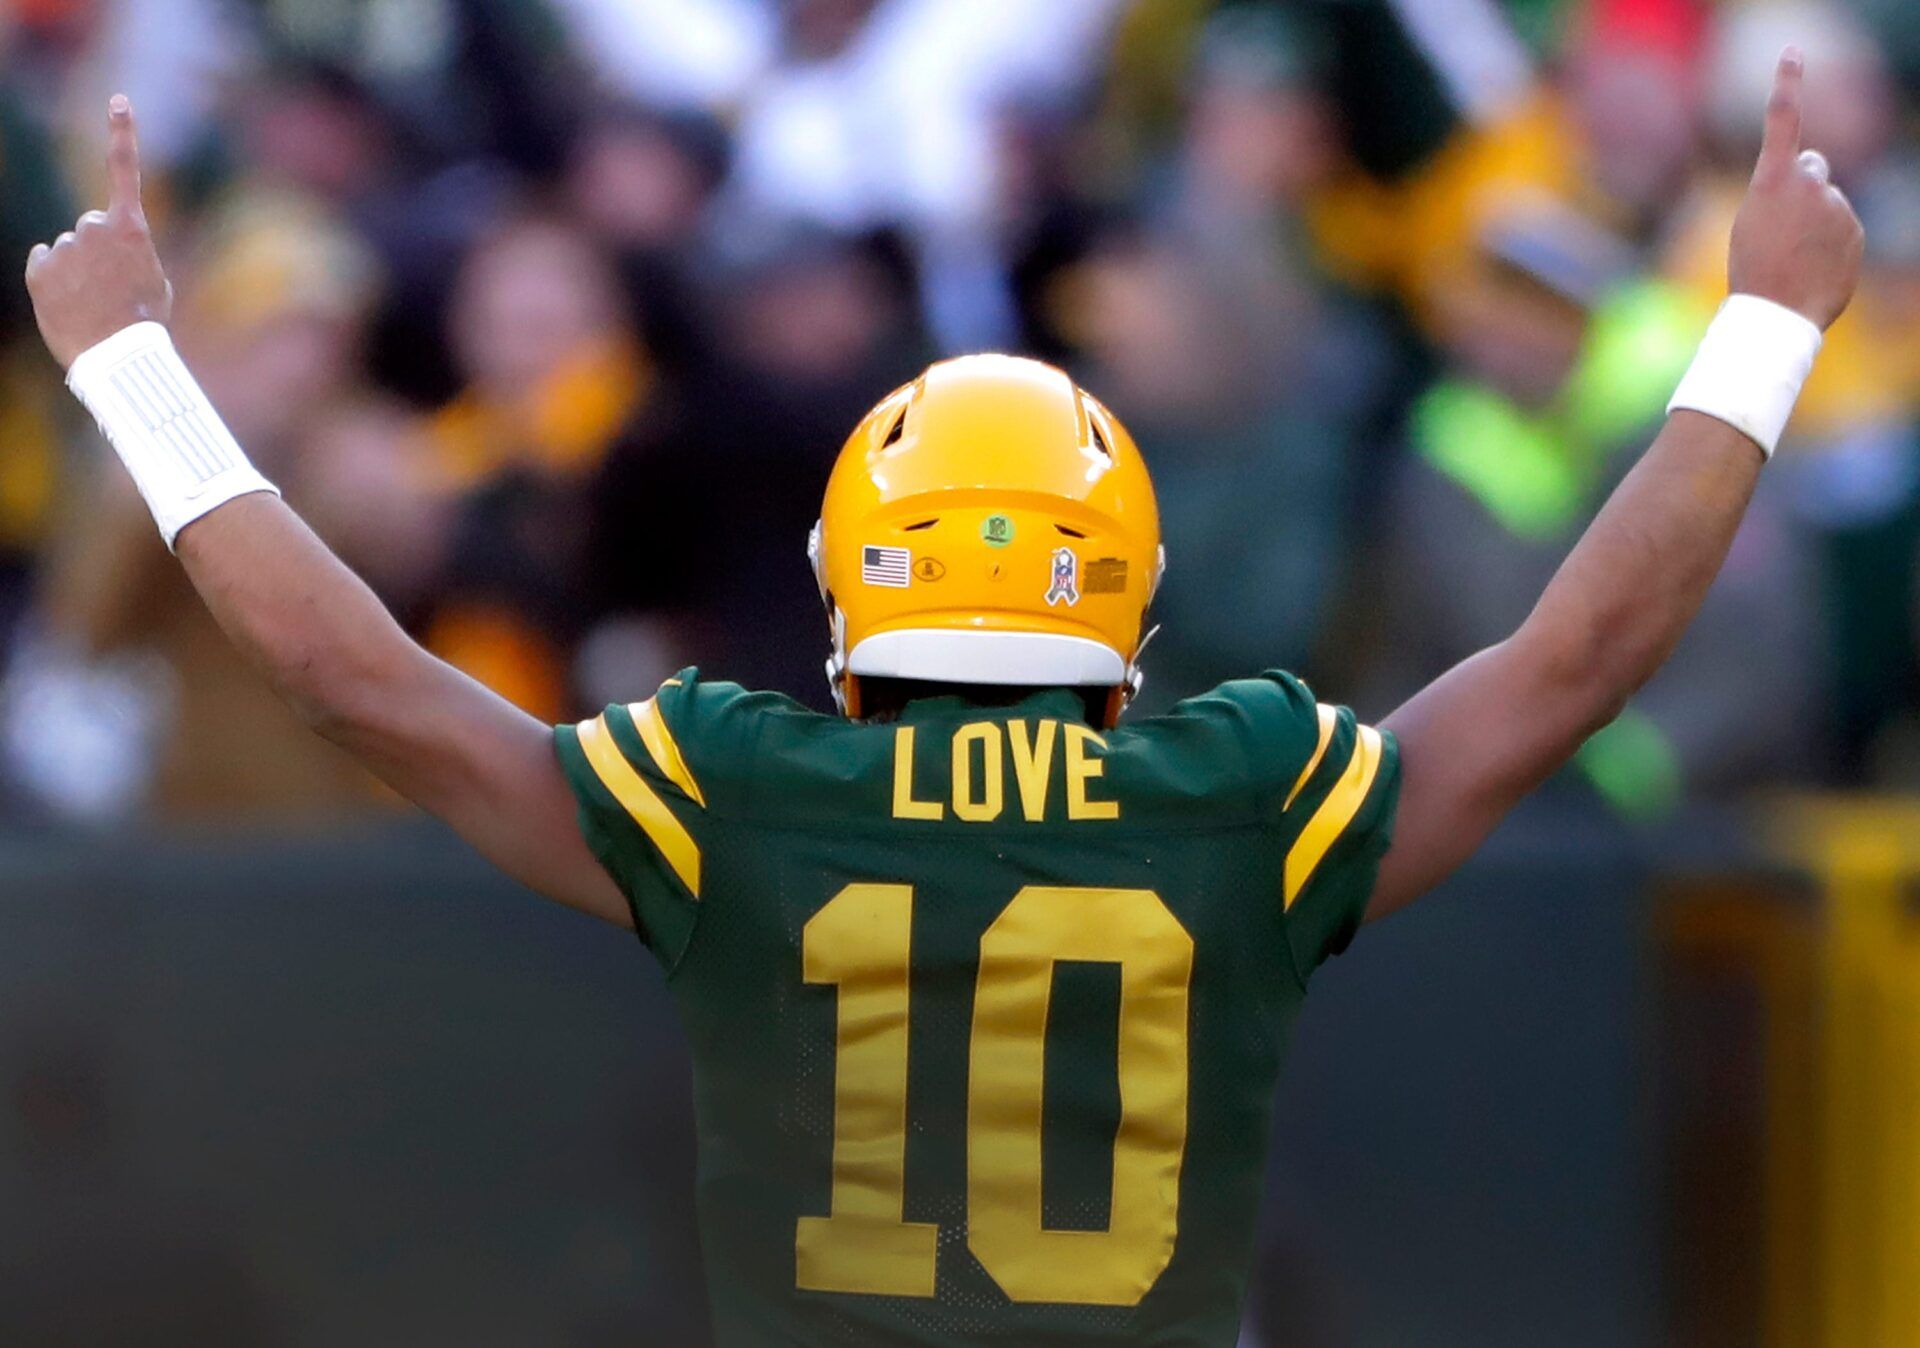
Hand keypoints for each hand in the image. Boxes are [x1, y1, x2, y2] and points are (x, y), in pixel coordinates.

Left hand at [24, 95, 172, 368]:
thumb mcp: (153, 282)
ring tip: (93, 302)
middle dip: (98, 248)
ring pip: (68, 248)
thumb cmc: (143, 324)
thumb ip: (131, 253)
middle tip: (113, 287)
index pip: (124, 171)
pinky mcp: (38, 268)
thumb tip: (104, 245)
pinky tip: (70, 303)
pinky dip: (53, 280)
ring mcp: (63, 247)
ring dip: (77, 269)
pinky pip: (44, 264)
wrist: (113, 357)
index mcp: (130, 229)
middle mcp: (92, 228)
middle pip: (91, 226)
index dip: (122, 133)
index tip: (118, 100)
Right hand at [1727, 48, 1863, 330]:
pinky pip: (1841, 226)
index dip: (1786, 83)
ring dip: (1814, 220)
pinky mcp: (1855, 230)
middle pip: (1812, 168)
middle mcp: (1811, 183)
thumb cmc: (1752, 270)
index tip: (1793, 52)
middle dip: (1802, 185)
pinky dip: (1829, 243)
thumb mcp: (1751, 222)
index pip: (1782, 120)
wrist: (1778, 313)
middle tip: (1781, 225)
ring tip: (1794, 256)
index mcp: (1774, 179)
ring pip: (1827, 201)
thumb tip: (1817, 184)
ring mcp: (1837, 206)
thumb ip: (1782, 192)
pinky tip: (1812, 267)